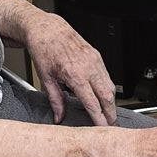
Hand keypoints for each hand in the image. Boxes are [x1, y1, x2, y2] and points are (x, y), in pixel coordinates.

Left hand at [25, 11, 116, 126]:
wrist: (47, 29)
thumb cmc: (44, 49)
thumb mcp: (46, 78)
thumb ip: (55, 100)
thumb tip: (59, 116)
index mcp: (75, 75)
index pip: (92, 103)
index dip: (99, 118)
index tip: (102, 128)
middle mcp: (88, 67)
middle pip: (108, 97)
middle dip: (111, 113)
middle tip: (110, 125)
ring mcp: (95, 61)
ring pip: (110, 86)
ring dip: (111, 102)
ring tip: (108, 113)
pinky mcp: (97, 56)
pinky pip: (107, 76)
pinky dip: (108, 89)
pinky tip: (103, 95)